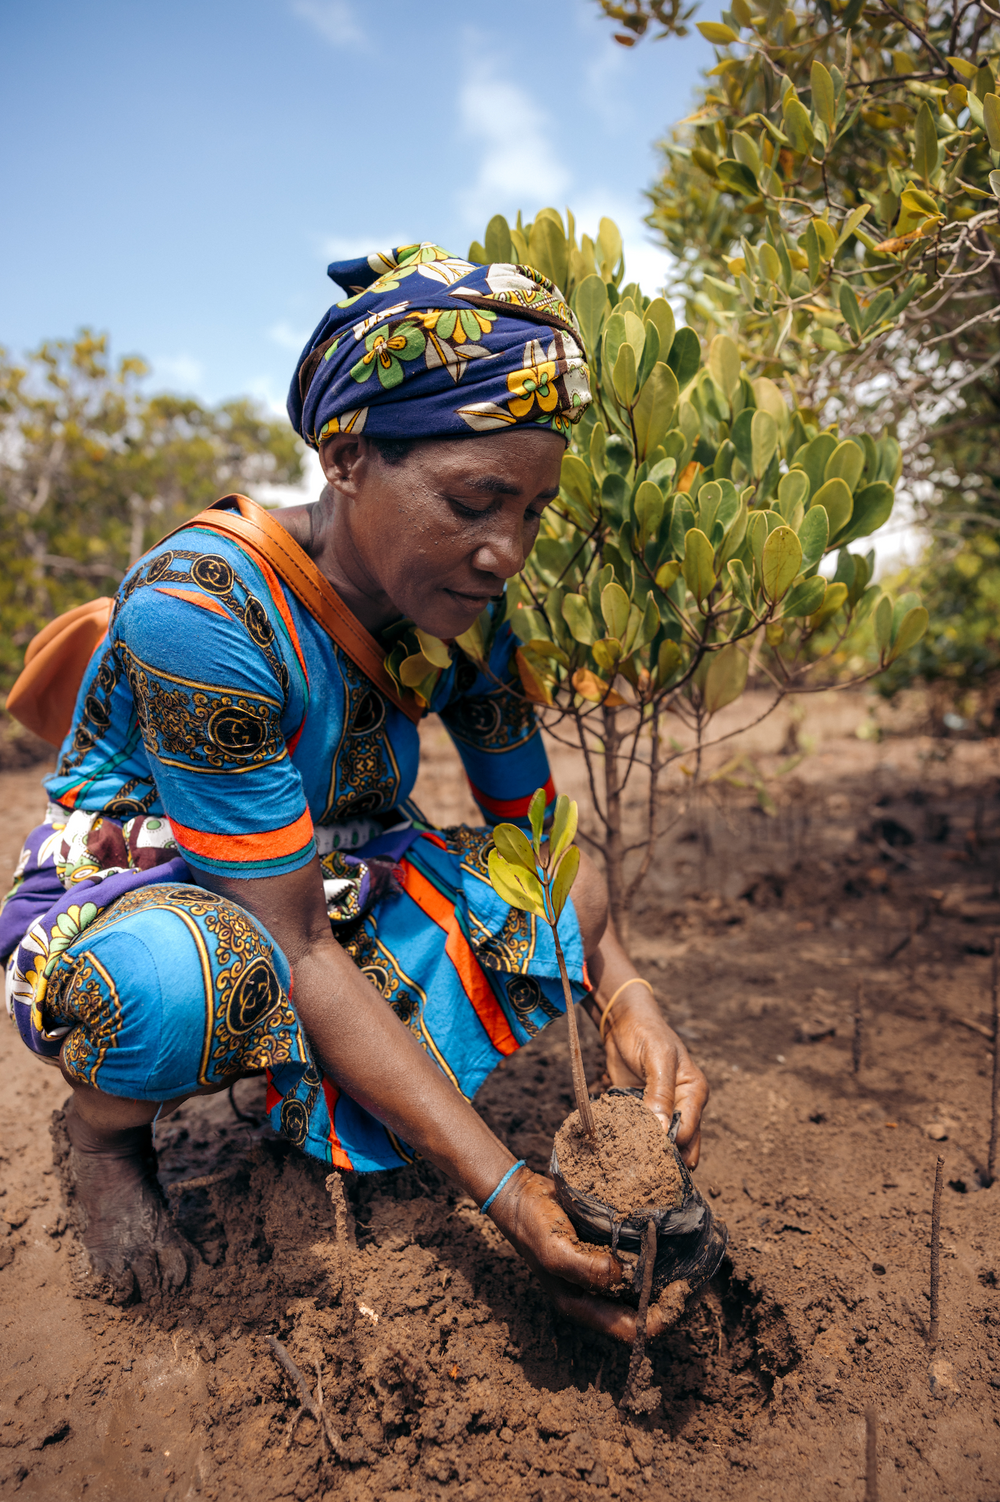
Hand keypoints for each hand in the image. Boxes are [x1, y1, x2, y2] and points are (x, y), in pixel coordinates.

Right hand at [486, 1167, 683, 1343]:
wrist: (520, 1195)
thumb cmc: (534, 1227)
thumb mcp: (555, 1251)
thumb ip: (586, 1268)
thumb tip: (623, 1275)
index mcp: (584, 1305)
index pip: (631, 1330)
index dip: (661, 1319)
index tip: (683, 1293)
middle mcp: (596, 1294)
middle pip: (642, 1312)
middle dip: (672, 1301)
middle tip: (698, 1277)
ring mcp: (602, 1272)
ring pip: (643, 1287)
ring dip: (668, 1278)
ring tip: (694, 1259)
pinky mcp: (606, 1250)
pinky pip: (637, 1262)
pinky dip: (656, 1255)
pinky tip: (673, 1239)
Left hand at [601, 984, 708, 1166]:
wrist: (624, 1021)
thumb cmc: (646, 1033)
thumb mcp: (657, 1057)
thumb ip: (660, 1092)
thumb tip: (664, 1131)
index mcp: (695, 1092)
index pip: (689, 1130)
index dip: (673, 1145)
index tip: (652, 1155)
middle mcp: (683, 1105)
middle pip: (680, 1143)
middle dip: (665, 1157)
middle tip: (645, 1174)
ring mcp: (662, 1110)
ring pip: (660, 1142)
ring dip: (648, 1152)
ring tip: (632, 1167)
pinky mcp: (642, 1111)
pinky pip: (640, 1132)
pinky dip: (632, 1141)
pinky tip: (621, 1151)